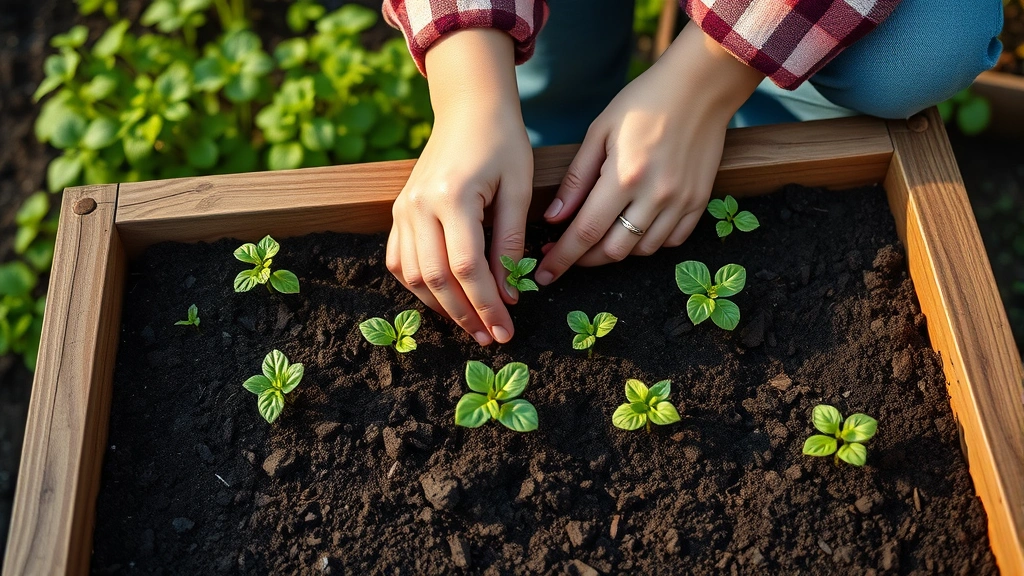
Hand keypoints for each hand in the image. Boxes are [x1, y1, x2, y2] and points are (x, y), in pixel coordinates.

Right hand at [386, 30, 531, 345]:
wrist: (469, 108)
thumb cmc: (502, 142)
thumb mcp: (518, 188)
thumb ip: (511, 241)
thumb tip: (510, 294)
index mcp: (452, 196)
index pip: (467, 267)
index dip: (487, 304)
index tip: (506, 329)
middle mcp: (418, 205)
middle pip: (436, 278)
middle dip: (465, 315)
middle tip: (492, 337)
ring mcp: (402, 209)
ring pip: (412, 275)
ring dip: (440, 306)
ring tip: (471, 323)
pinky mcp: (398, 211)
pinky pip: (399, 260)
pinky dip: (419, 286)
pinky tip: (445, 298)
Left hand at [534, 22, 764, 284]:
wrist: (702, 85)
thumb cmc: (645, 101)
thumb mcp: (600, 131)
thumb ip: (576, 179)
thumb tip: (555, 219)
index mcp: (625, 176)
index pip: (586, 233)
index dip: (561, 258)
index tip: (544, 274)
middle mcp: (655, 196)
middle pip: (614, 251)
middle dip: (584, 260)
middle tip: (566, 254)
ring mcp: (681, 202)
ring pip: (642, 250)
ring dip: (615, 251)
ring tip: (598, 237)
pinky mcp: (700, 201)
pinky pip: (671, 241)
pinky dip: (648, 243)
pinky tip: (633, 228)